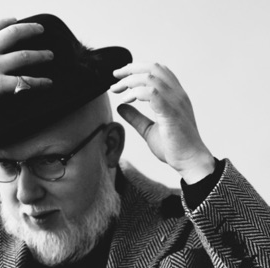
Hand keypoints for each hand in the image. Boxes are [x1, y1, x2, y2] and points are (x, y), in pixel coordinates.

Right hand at [0, 18, 52, 130]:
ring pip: (23, 56)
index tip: (17, 20)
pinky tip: (48, 83)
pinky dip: (39, 82)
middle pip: (13, 34)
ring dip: (40, 55)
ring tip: (50, 55)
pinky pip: (25, 82)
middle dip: (31, 29)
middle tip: (41, 29)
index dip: (8, 21)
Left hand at [111, 62, 214, 183]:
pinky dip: (135, 93)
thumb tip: (121, 107)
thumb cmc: (174, 148)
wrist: (190, 161)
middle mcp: (177, 94)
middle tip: (114, 77)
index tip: (120, 77)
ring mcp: (175, 102)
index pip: (158, 70)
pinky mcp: (170, 113)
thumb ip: (136, 117)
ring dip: (130, 81)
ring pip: (150, 77)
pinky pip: (151, 93)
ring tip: (117, 90)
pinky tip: (126, 100)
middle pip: (153, 68)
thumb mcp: (149, 129)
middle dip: (130, 69)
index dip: (137, 69)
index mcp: (175, 96)